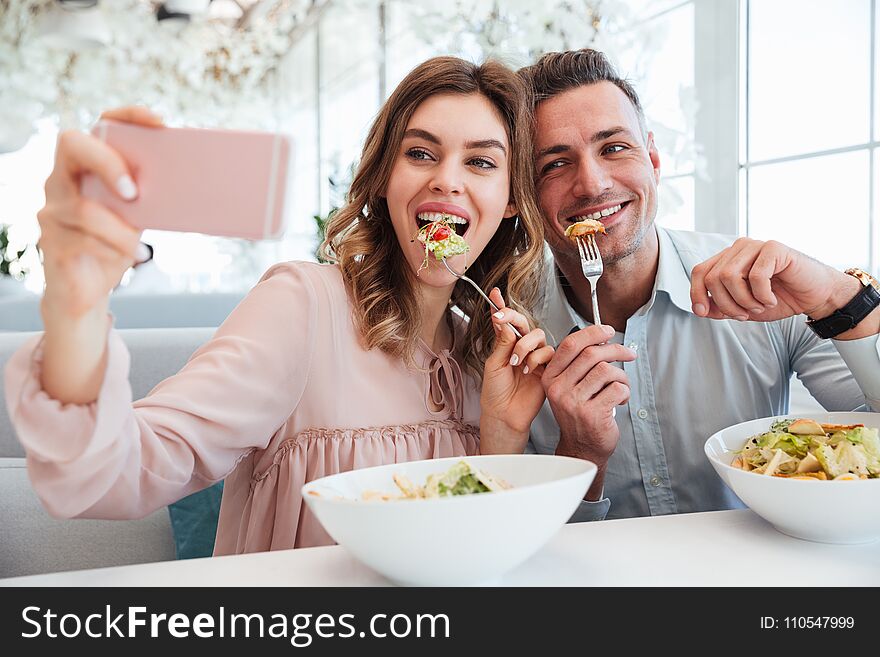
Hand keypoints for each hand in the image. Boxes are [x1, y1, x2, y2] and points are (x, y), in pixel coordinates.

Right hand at [39, 106, 162, 321]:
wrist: (86, 291)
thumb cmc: (113, 245)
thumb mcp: (135, 216)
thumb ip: (146, 196)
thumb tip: (190, 182)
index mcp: (86, 167)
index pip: (100, 125)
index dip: (127, 117)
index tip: (159, 123)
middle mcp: (61, 181)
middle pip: (72, 146)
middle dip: (107, 162)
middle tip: (134, 191)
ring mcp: (51, 210)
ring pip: (84, 209)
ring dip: (119, 229)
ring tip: (139, 247)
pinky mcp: (50, 242)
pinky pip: (83, 241)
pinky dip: (113, 250)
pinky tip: (132, 257)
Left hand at [479, 288, 554, 452]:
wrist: (504, 414)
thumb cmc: (495, 393)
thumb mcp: (494, 363)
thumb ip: (502, 341)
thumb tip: (503, 318)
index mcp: (506, 345)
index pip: (506, 321)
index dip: (501, 306)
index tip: (495, 294)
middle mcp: (522, 348)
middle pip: (525, 324)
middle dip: (514, 319)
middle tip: (501, 320)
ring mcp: (535, 357)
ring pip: (538, 336)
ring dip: (525, 345)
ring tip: (516, 362)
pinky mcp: (547, 368)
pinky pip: (549, 352)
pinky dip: (536, 358)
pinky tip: (527, 370)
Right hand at [541, 325, 635, 497]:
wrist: (582, 447)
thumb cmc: (580, 414)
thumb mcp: (570, 387)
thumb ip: (579, 364)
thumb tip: (602, 339)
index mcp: (551, 378)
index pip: (570, 345)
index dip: (592, 333)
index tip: (608, 330)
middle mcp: (559, 389)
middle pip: (591, 355)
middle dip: (616, 350)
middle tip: (629, 354)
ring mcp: (574, 402)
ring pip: (606, 371)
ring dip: (621, 377)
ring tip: (621, 387)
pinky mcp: (592, 414)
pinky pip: (617, 389)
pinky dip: (625, 392)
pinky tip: (620, 400)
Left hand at [689, 237, 861, 323]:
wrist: (815, 296)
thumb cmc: (780, 299)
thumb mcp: (744, 308)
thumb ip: (721, 307)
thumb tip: (701, 308)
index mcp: (728, 259)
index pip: (700, 272)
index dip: (696, 293)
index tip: (702, 313)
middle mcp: (739, 248)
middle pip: (713, 277)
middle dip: (726, 303)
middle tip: (745, 314)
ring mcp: (756, 246)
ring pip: (729, 276)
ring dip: (743, 300)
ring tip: (760, 306)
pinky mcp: (774, 247)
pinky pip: (755, 275)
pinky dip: (761, 295)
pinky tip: (771, 299)